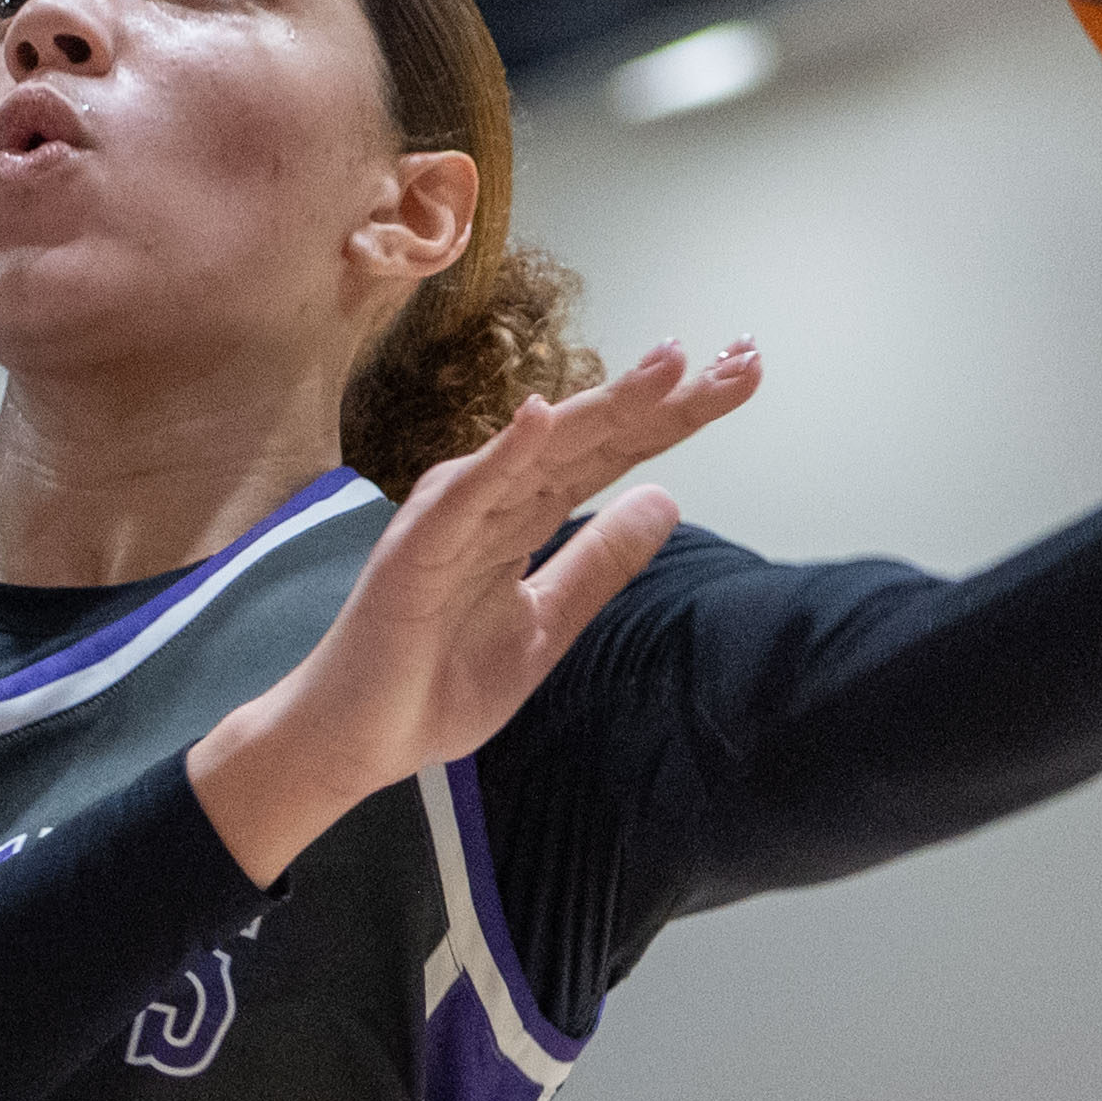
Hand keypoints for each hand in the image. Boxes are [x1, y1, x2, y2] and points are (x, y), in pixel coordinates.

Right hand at [187, 338, 762, 881]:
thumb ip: (599, 564)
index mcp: (526, 514)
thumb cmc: (437, 682)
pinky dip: (501, 455)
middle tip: (738, 359)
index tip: (742, 378)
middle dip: (664, 399)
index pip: (612, 454)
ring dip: (602, 405)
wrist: (359, 740)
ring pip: (541, 450)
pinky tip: (541, 416)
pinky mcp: (415, 549)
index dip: (675, 418)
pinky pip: (464, 496)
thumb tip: (666, 499)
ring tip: (669, 367)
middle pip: (592, 438)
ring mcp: (453, 517)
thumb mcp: (546, 625)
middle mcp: (494, 499)